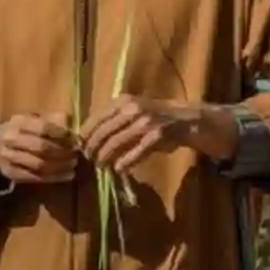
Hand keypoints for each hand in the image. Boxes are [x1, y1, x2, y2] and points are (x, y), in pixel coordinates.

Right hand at [0, 113, 77, 184]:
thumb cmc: (21, 129)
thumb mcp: (33, 118)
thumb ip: (52, 119)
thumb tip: (71, 124)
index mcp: (19, 123)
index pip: (43, 128)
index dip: (61, 134)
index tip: (75, 138)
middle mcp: (11, 140)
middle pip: (41, 147)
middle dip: (62, 152)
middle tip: (76, 154)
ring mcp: (9, 159)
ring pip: (38, 165)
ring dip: (60, 167)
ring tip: (73, 165)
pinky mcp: (11, 174)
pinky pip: (34, 178)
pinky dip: (53, 178)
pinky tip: (66, 176)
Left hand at [80, 96, 237, 172]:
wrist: (188, 119)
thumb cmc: (157, 117)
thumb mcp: (134, 111)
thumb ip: (114, 121)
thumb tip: (87, 139)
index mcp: (124, 100)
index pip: (95, 119)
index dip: (85, 135)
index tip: (81, 147)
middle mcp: (133, 108)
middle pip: (102, 132)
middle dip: (92, 149)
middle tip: (90, 160)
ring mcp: (145, 121)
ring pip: (115, 143)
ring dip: (105, 158)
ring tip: (102, 166)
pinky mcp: (156, 136)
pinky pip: (134, 153)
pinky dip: (124, 163)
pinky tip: (119, 169)